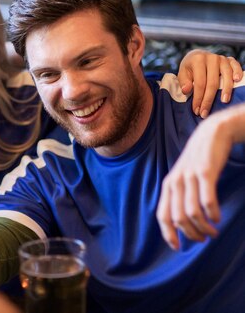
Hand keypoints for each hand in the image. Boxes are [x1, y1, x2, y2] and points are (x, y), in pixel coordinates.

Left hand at [156, 108, 240, 249]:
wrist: (212, 133)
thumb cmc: (199, 160)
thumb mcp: (184, 177)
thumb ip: (181, 196)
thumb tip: (182, 222)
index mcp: (168, 186)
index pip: (162, 216)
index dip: (168, 234)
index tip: (178, 248)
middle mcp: (176, 182)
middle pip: (178, 218)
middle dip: (191, 234)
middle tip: (203, 239)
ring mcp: (190, 177)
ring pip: (192, 212)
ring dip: (204, 227)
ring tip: (213, 231)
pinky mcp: (205, 172)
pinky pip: (207, 199)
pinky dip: (212, 213)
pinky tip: (217, 218)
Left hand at [178, 49, 242, 117]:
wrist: (197, 56)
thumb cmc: (189, 68)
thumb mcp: (182, 73)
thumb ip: (184, 82)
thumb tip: (186, 90)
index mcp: (198, 60)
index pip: (199, 83)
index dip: (198, 98)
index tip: (197, 110)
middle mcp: (211, 58)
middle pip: (212, 82)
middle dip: (209, 99)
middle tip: (206, 112)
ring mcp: (222, 58)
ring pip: (226, 75)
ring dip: (226, 89)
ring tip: (224, 101)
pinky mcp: (229, 60)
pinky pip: (236, 65)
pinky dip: (238, 72)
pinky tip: (237, 80)